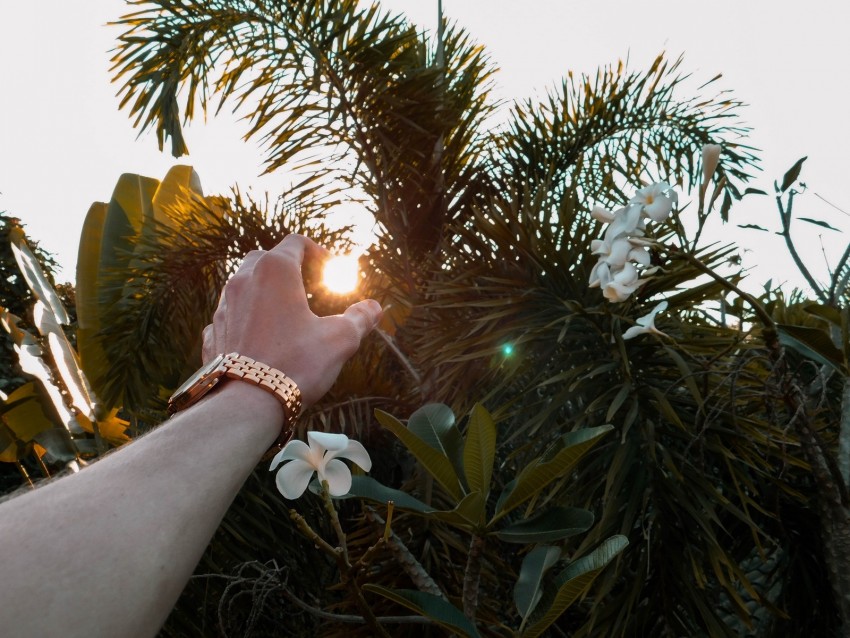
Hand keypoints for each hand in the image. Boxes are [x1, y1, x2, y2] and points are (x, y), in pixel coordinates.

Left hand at [202, 234, 381, 406]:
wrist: (247, 404)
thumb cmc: (296, 364)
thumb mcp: (340, 339)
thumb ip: (359, 318)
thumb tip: (374, 308)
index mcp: (275, 271)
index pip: (295, 242)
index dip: (317, 251)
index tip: (330, 269)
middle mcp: (243, 281)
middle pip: (265, 258)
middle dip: (287, 266)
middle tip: (308, 286)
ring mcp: (223, 307)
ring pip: (243, 284)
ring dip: (263, 290)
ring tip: (284, 311)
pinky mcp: (214, 334)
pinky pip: (230, 314)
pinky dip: (245, 316)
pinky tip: (259, 335)